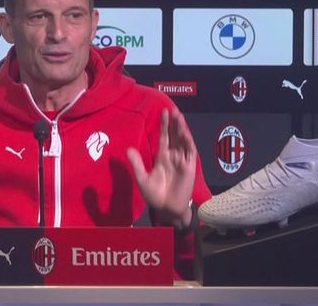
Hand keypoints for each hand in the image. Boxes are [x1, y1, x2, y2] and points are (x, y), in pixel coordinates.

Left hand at [127, 108, 196, 228]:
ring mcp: (182, 161)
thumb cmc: (155, 195)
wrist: (166, 209)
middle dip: (174, 123)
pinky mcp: (189, 167)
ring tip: (178, 116)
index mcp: (162, 157)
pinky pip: (190, 152)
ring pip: (183, 141)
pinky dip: (188, 142)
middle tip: (172, 109)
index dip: (165, 125)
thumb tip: (128, 149)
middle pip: (175, 136)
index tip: (164, 112)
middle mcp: (173, 156)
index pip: (165, 137)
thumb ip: (137, 164)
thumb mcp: (142, 178)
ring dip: (182, 129)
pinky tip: (184, 133)